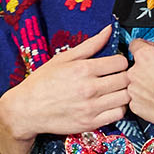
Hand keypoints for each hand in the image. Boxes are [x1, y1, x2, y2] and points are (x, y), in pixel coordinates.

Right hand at [0, 26, 130, 153]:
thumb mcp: (63, 58)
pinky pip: (118, 114)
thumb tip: (109, 30)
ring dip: (124, 92)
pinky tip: (110, 103)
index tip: (115, 64)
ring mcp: (91, 107)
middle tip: (118, 76)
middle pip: (126, 79)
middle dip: (125, 76)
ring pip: (125, 97)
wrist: (27, 109)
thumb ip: (89, 45)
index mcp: (83, 69)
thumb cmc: (43, 82)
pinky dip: (118, 108)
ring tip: (115, 90)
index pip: (120, 62)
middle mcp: (90, 88)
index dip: (120, 61)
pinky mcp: (91, 123)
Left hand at [126, 16, 153, 136]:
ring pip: (134, 82)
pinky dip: (144, 98)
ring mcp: (133, 90)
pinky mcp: (135, 106)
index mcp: (144, 56)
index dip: (147, 46)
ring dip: (143, 82)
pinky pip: (136, 99)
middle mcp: (134, 72)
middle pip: (134, 64)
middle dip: (146, 66)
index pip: (135, 44)